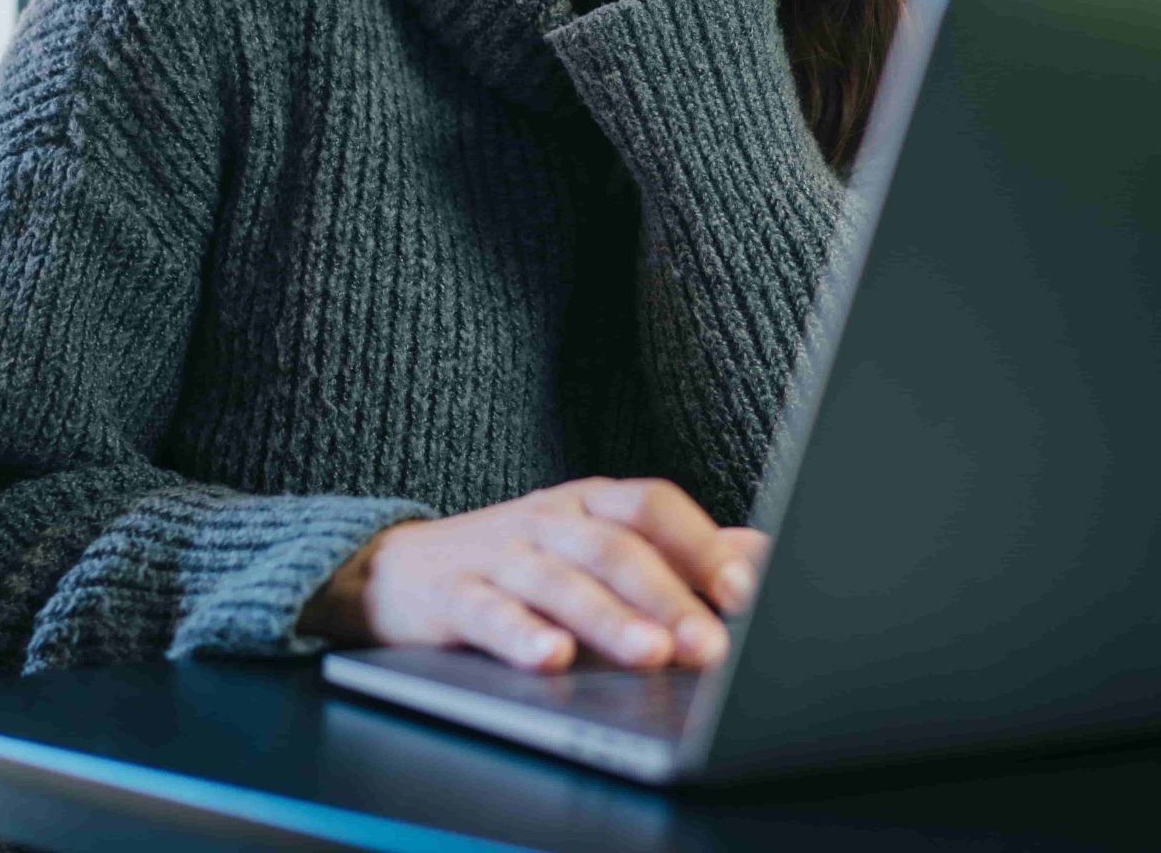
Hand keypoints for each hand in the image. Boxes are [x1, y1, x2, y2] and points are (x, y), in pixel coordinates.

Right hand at [298, 476, 772, 672]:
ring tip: (651, 656)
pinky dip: (521, 635)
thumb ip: (676, 552)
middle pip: (616, 547)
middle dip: (668, 597)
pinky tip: (550, 660)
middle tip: (711, 645)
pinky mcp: (454, 594)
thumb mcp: (598, 544)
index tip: (747, 590)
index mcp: (592, 501)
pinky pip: (489, 611)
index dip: (701, 543)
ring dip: (610, 620)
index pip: (654, 506)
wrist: (400, 571)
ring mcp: (501, 553)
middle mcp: (551, 518)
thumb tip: (760, 555)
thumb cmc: (521, 560)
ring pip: (561, 580)